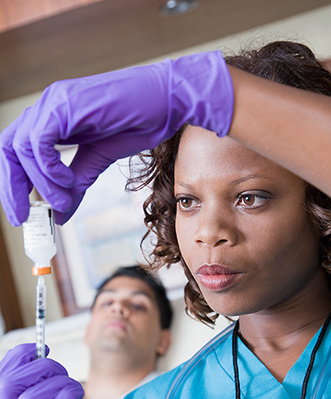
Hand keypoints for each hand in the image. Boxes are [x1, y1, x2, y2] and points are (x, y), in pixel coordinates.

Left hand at [0, 51, 232, 225]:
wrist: (167, 103)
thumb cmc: (138, 123)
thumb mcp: (98, 159)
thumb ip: (76, 184)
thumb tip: (60, 215)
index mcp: (52, 120)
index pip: (17, 153)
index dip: (14, 183)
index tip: (23, 213)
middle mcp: (48, 108)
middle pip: (9, 149)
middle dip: (12, 187)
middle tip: (23, 217)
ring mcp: (55, 103)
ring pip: (21, 148)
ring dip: (40, 183)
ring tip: (61, 202)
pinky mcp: (66, 104)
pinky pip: (39, 142)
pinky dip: (48, 168)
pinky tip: (66, 181)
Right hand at [0, 344, 140, 398]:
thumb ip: (40, 388)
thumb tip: (39, 352)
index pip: (1, 377)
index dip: (19, 355)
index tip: (40, 349)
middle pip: (10, 382)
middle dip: (41, 366)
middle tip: (60, 373)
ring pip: (32, 395)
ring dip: (60, 382)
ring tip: (73, 391)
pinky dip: (70, 396)